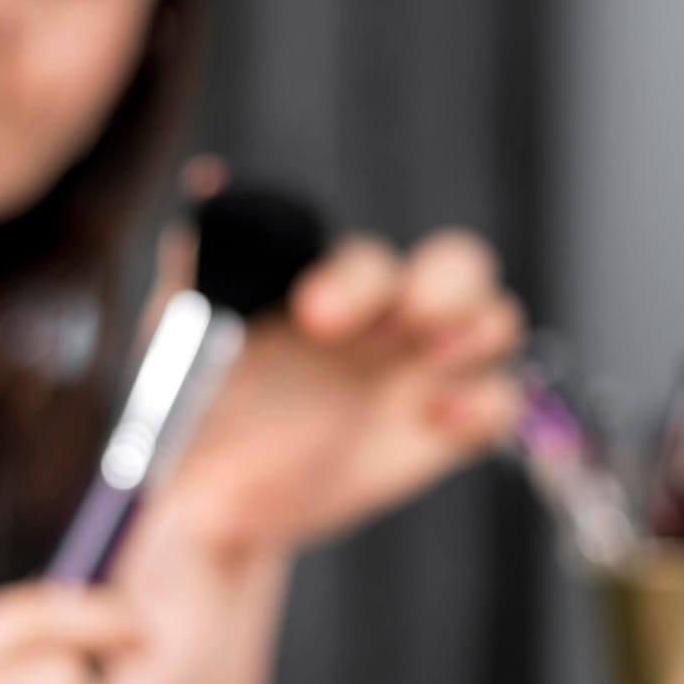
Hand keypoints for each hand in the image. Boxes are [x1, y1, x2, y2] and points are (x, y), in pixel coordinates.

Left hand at [156, 229, 525, 555]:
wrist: (210, 500)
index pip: (370, 259)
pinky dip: (488, 402)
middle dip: (445, 284)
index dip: (353, 280)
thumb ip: (197, 264)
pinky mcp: (442, 432)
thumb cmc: (196, 407)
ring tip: (431, 362)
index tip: (314, 316)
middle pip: (460, 265)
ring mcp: (422, 373)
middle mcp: (389, 319)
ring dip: (477, 329)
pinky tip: (439, 418)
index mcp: (335, 289)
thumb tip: (208, 183)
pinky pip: (502, 403)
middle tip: (408, 320)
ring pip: (495, 321)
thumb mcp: (180, 334)